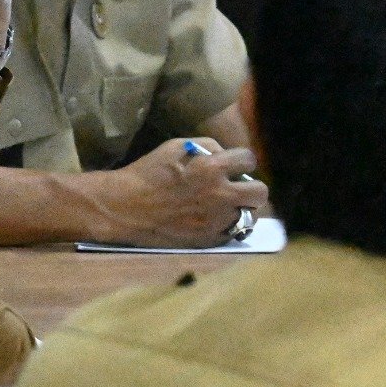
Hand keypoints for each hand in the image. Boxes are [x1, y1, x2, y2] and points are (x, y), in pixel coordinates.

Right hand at [104, 137, 269, 246]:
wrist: (125, 208)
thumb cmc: (148, 173)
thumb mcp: (176, 147)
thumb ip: (207, 146)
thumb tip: (226, 155)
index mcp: (212, 169)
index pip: (249, 160)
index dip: (242, 160)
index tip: (235, 164)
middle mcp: (220, 196)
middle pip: (260, 193)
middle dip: (251, 187)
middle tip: (238, 187)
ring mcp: (216, 221)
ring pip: (250, 216)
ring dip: (241, 208)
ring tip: (225, 205)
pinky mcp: (208, 240)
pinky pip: (233, 233)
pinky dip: (228, 225)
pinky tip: (213, 218)